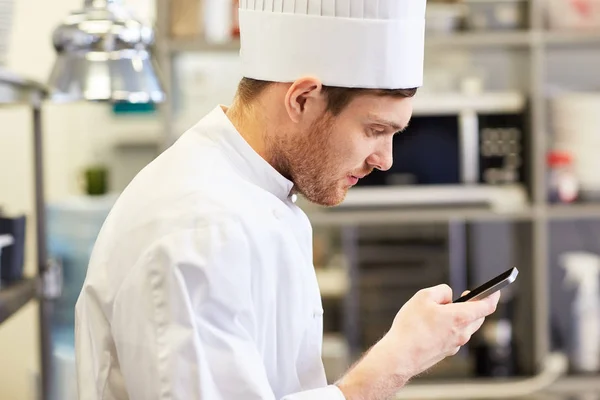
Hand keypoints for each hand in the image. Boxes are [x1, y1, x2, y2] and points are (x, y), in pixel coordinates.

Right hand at [336, 285, 499, 399]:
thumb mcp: (423, 296)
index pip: (486, 306)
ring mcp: (454, 345)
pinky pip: (454, 337)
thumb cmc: (410, 327)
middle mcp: (461, 333)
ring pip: (466, 328)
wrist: (400, 356)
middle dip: (475, 305)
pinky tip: (432, 326)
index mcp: (460, 317)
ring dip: (460, 317)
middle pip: (477, 317)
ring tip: (441, 311)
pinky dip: (449, 328)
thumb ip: (441, 291)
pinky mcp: (446, 352)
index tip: (496, 290)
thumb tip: (448, 296)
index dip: (493, 295)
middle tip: (465, 296)